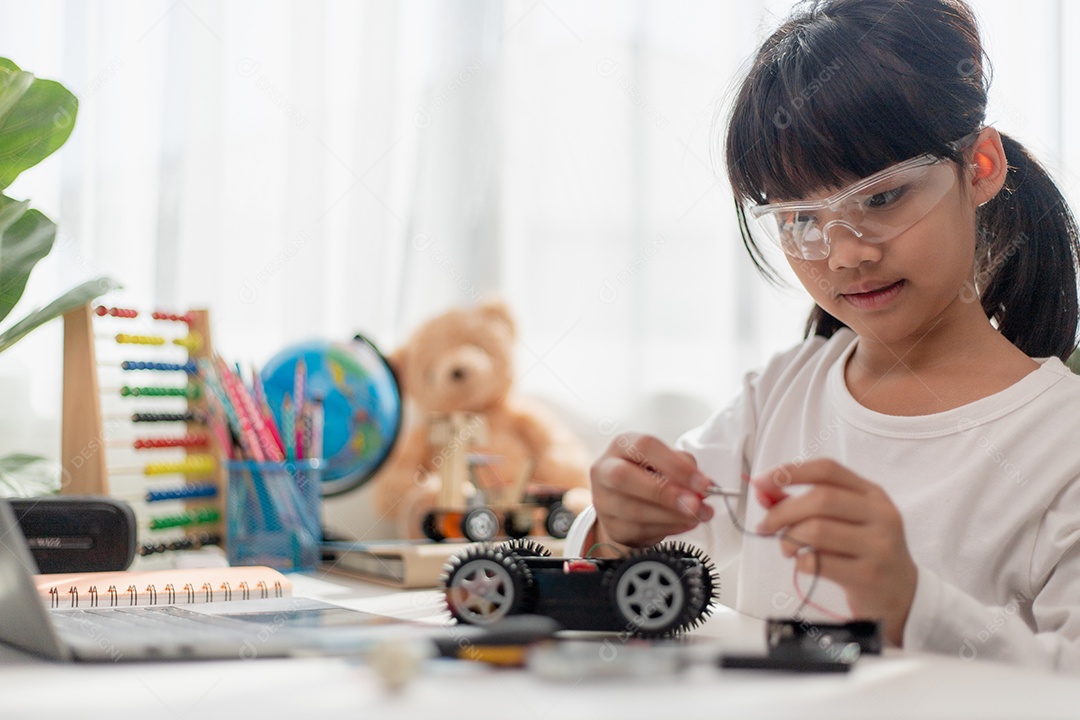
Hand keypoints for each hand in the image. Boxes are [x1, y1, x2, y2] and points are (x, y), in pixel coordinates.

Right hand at [589, 433, 714, 548]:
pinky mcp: (610, 526)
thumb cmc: (648, 474)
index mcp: (622, 445)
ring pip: (634, 510)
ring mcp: (603, 500)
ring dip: (672, 515)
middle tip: (695, 503)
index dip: (675, 465)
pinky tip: (685, 523)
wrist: (625, 502)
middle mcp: (605, 470)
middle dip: (665, 492)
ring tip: (697, 515)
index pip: (644, 447)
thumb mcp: (665, 460)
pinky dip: (668, 528)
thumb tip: (703, 483)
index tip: (702, 482)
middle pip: (625, 477)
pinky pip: (639, 530)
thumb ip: (683, 465)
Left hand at [754, 458, 916, 645]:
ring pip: (816, 530)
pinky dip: (800, 562)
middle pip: (820, 499)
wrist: (901, 594)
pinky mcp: (868, 576)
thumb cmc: (863, 551)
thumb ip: (805, 503)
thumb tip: (763, 491)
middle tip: (766, 526)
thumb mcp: (844, 519)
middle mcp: (880, 515)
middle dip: (782, 512)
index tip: (761, 482)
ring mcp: (878, 546)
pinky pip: (818, 563)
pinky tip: (805, 564)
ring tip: (787, 548)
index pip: (828, 470)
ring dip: (789, 539)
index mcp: (872, 494)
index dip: (790, 472)